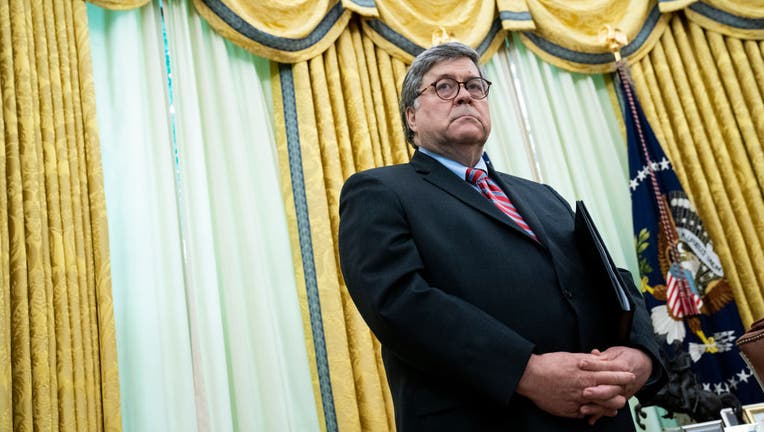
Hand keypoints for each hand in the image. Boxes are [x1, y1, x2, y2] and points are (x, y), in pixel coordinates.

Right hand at [516, 352, 635, 418]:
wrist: (530, 376)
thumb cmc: (549, 364)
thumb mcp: (571, 357)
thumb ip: (588, 360)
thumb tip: (601, 359)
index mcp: (586, 374)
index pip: (612, 376)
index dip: (623, 376)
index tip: (630, 376)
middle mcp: (584, 389)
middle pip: (612, 396)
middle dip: (620, 395)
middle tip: (624, 394)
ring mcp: (577, 402)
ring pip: (601, 408)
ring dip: (608, 406)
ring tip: (613, 406)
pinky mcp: (569, 411)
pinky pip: (585, 414)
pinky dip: (591, 412)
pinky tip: (594, 411)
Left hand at [578, 347, 652, 423]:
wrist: (645, 364)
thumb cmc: (627, 356)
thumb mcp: (616, 352)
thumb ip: (603, 355)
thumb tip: (593, 353)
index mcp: (621, 366)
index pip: (607, 367)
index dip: (593, 365)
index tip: (580, 364)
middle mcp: (623, 382)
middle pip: (610, 388)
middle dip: (597, 392)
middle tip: (584, 392)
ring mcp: (623, 392)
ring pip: (610, 402)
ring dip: (597, 407)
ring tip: (583, 409)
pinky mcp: (621, 399)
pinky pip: (611, 409)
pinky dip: (600, 415)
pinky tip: (590, 420)